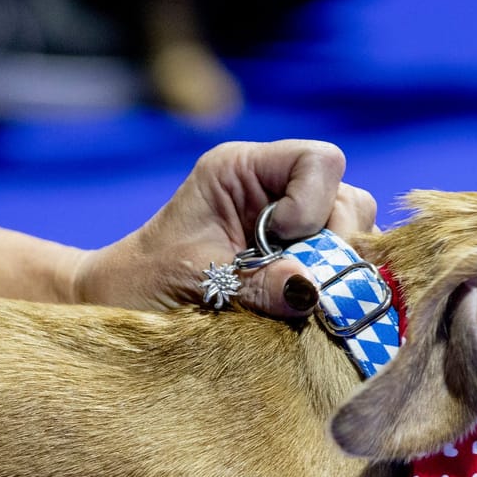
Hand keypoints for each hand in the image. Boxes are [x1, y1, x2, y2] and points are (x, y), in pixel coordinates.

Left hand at [74, 140, 378, 316]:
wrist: (118, 312)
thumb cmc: (141, 285)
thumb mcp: (195, 281)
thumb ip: (256, 282)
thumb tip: (314, 291)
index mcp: (242, 170)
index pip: (318, 161)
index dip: (314, 203)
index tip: (281, 240)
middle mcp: (275, 191)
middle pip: (349, 201)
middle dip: (335, 246)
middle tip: (296, 287)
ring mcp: (294, 229)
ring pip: (357, 237)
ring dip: (338, 274)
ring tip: (295, 304)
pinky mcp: (301, 265)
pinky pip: (346, 270)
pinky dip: (336, 293)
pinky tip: (303, 314)